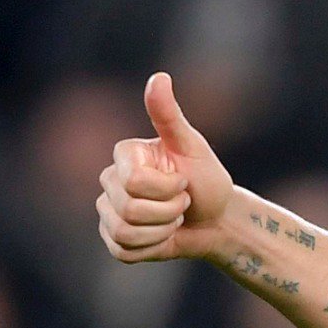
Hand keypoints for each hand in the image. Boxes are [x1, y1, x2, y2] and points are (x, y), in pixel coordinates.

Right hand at [97, 72, 234, 262]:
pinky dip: (152, 248)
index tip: (183, 181)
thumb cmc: (208, 180)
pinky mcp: (113, 239)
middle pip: (128, 209)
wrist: (218, 220)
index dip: (168, 189)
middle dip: (169, 211)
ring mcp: (108, 211)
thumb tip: (159, 76)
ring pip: (124, 232)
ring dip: (161, 231)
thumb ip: (170, 117)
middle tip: (183, 203)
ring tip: (174, 219)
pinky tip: (163, 236)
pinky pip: (123, 251)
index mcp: (125, 156)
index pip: (134, 181)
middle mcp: (109, 181)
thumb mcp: (193, 148)